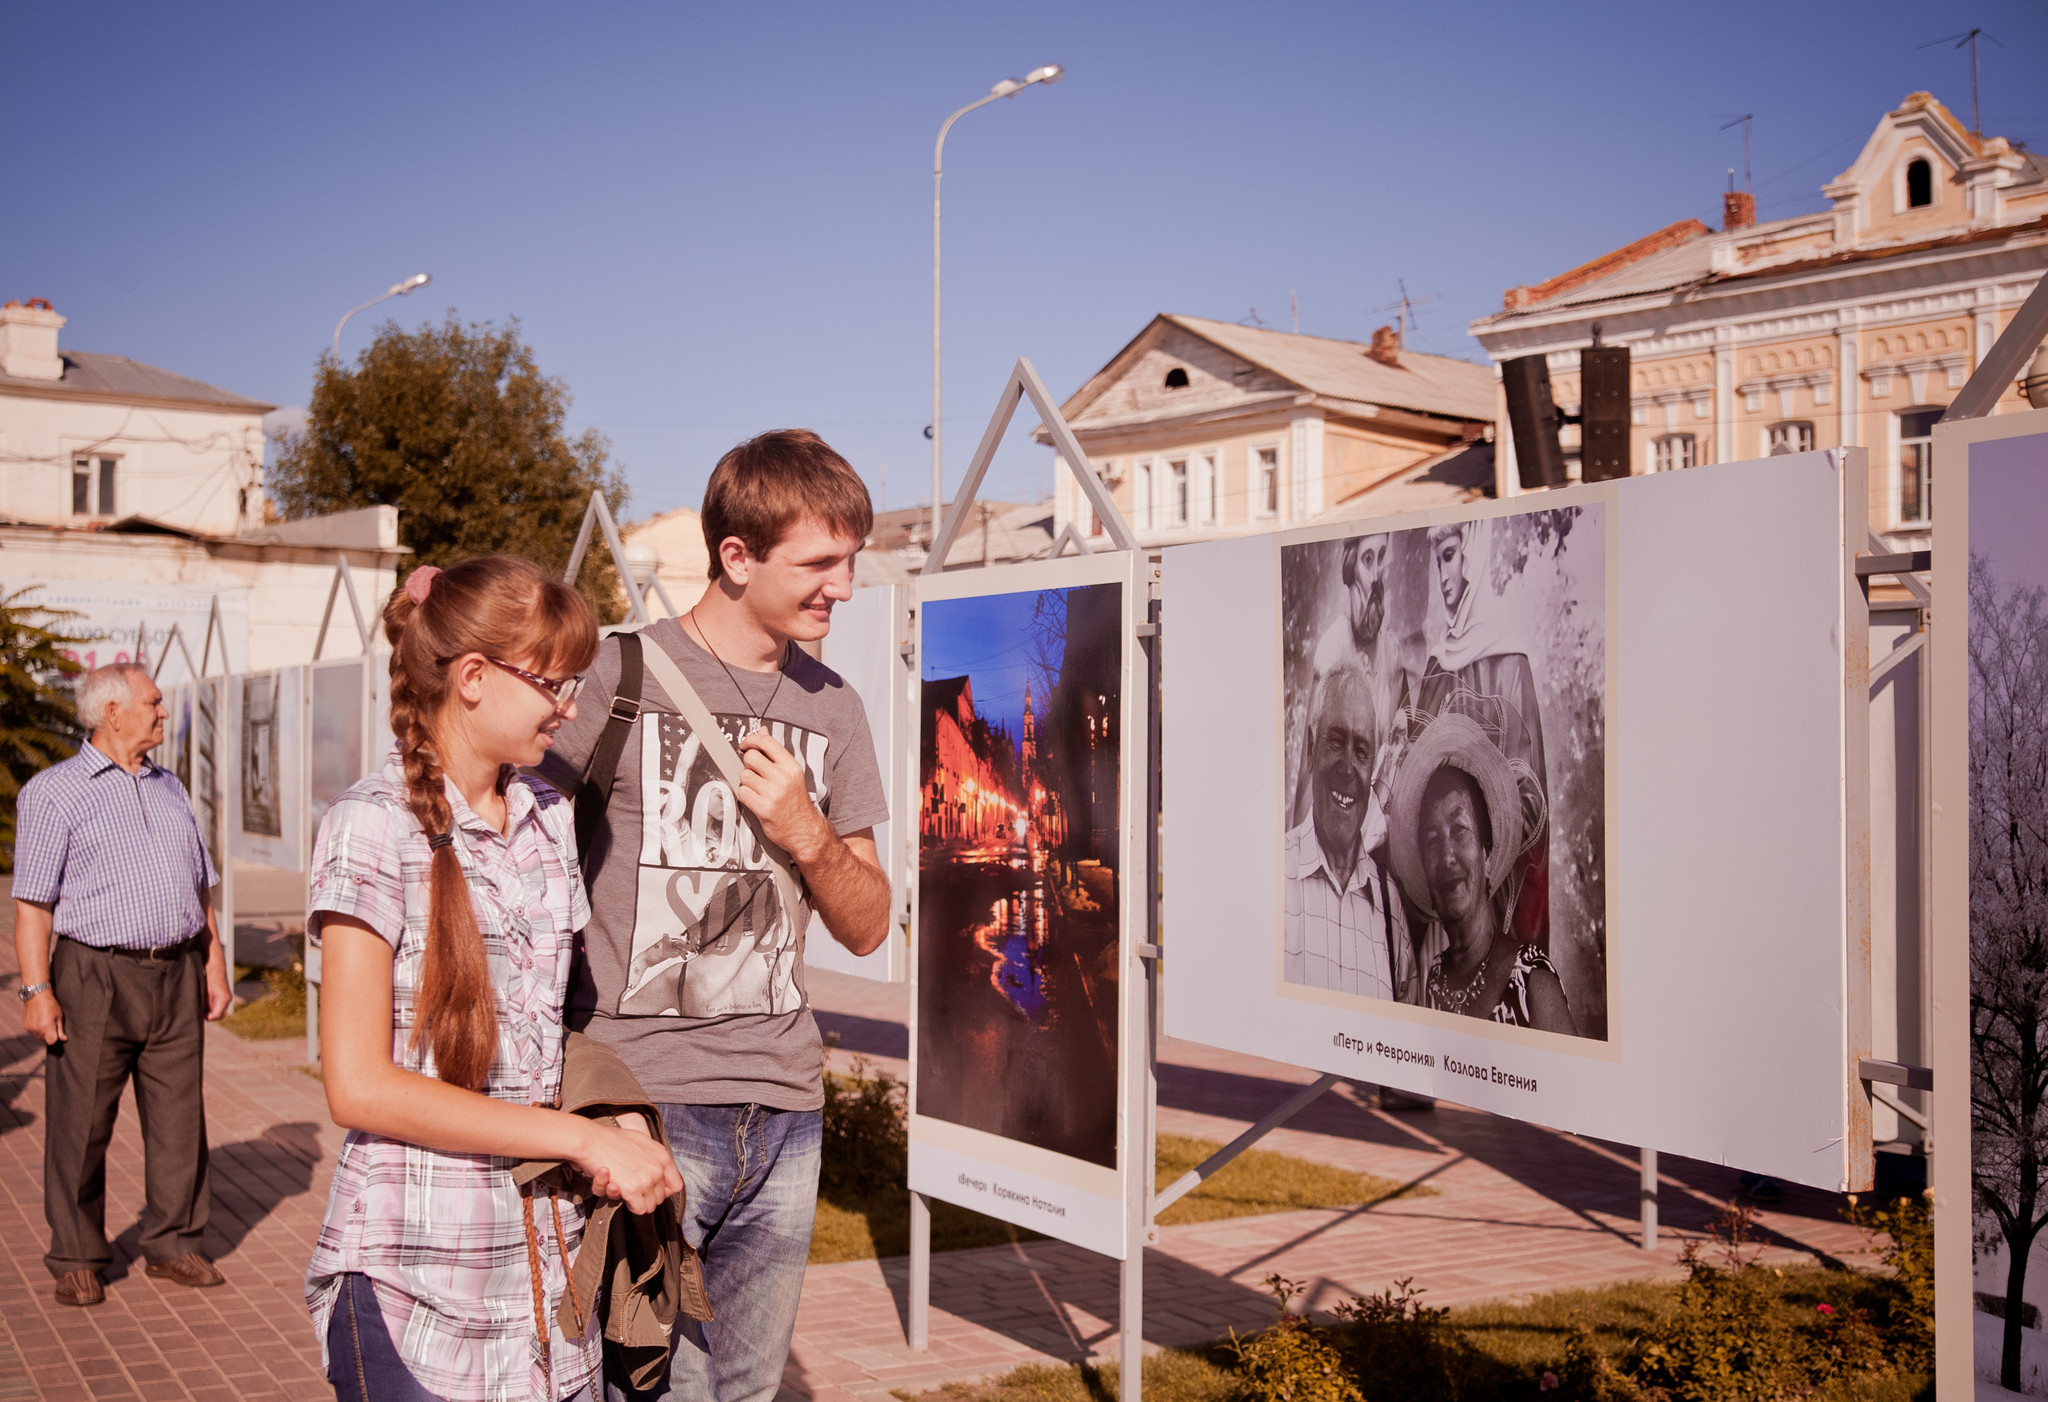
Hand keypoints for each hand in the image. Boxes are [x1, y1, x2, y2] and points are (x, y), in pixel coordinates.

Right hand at [22, 991, 64, 1045]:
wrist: (36, 996)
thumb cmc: (51, 1005)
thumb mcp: (59, 1016)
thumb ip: (60, 1030)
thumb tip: (64, 1040)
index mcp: (46, 1028)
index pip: (51, 1042)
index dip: (55, 1038)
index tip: (57, 1031)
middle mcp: (37, 1030)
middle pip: (45, 1040)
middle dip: (49, 1034)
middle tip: (51, 1023)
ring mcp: (30, 1029)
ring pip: (38, 1036)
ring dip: (42, 1032)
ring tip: (44, 1020)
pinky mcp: (25, 1027)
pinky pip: (32, 1032)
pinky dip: (36, 1029)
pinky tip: (38, 1020)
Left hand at [203, 954, 232, 1021]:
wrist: (214, 964)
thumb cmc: (209, 978)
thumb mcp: (205, 994)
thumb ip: (206, 1006)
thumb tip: (204, 1015)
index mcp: (224, 1000)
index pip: (217, 1015)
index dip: (207, 1017)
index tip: (198, 1015)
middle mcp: (228, 999)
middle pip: (220, 1014)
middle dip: (210, 1015)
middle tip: (199, 1011)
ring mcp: (227, 996)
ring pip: (219, 1009)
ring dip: (210, 1009)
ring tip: (201, 1004)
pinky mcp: (224, 993)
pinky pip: (219, 1003)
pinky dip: (212, 1004)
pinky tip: (204, 999)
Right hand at [571, 1117, 682, 1215]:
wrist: (591, 1141)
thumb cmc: (611, 1140)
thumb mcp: (641, 1142)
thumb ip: (652, 1158)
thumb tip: (657, 1172)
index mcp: (662, 1156)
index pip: (676, 1185)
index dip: (663, 1191)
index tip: (651, 1190)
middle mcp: (658, 1168)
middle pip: (661, 1198)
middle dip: (646, 1197)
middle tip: (631, 1188)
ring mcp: (647, 1179)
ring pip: (650, 1206)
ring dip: (638, 1202)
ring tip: (625, 1189)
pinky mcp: (632, 1189)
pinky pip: (639, 1209)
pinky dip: (630, 1206)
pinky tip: (621, 1191)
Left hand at [735, 729, 830, 863]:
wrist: (804, 830)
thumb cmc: (796, 802)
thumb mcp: (791, 774)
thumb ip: (775, 752)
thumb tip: (763, 730)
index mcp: (791, 766)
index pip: (767, 742)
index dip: (751, 740)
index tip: (745, 744)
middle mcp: (783, 777)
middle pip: (751, 757)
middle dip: (748, 765)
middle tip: (755, 773)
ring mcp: (773, 793)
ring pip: (744, 776)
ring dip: (746, 782)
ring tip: (757, 790)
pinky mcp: (763, 808)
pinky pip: (742, 793)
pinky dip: (745, 796)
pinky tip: (755, 800)